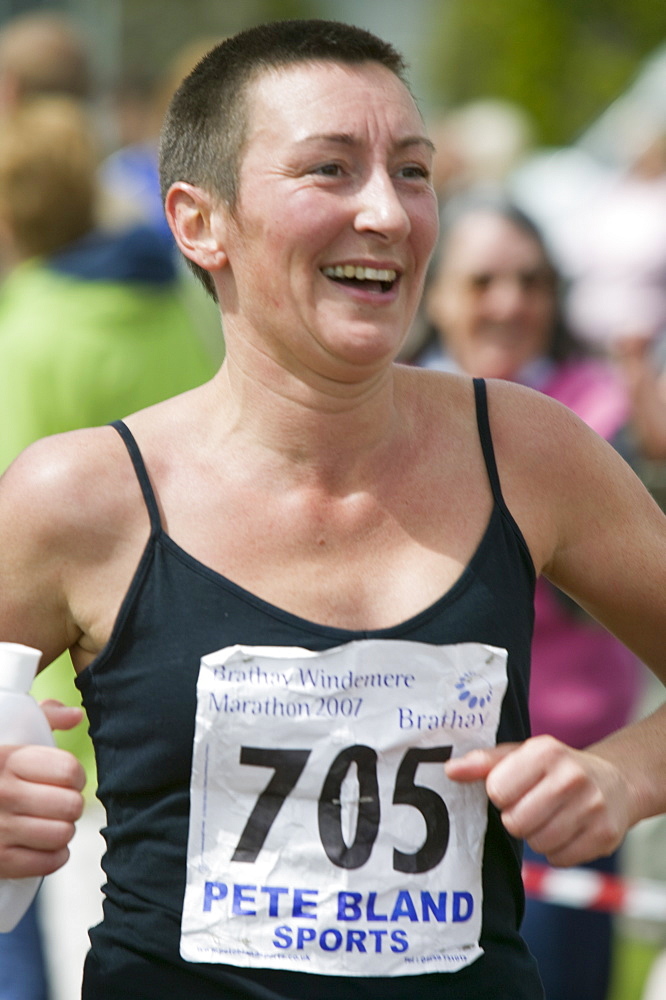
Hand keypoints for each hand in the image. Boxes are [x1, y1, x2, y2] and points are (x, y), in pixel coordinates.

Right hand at [0, 703, 85, 877]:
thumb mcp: (5, 732)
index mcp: (7, 760)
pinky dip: (53, 855)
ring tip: (49, 822)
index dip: (75, 776)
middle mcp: (3, 794)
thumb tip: (76, 715)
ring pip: (63, 833)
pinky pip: (49, 861)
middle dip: (70, 804)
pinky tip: (42, 844)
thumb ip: (43, 718)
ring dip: (62, 830)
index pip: (69, 770)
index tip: (68, 778)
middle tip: (58, 803)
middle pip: (71, 805)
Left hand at [445, 735, 630, 866]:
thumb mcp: (520, 756)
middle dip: (517, 819)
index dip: (501, 795)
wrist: (614, 782)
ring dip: (536, 836)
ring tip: (549, 817)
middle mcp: (572, 776)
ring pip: (538, 843)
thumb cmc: (554, 769)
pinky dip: (557, 851)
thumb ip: (483, 763)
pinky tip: (567, 830)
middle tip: (532, 806)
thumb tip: (449, 771)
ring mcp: (592, 806)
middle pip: (516, 822)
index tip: (515, 789)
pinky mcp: (605, 835)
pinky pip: (559, 859)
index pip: (497, 791)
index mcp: (545, 751)